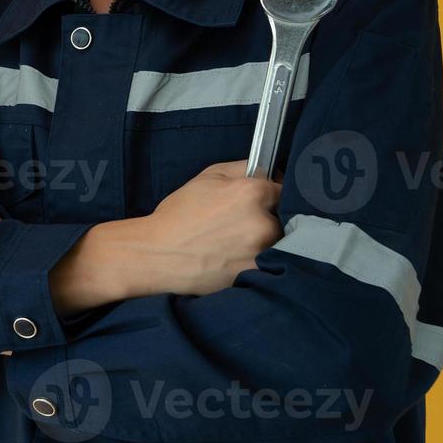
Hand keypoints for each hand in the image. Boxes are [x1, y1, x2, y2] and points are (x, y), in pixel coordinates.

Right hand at [140, 159, 283, 296]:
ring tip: (236, 243)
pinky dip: (256, 259)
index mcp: (252, 193)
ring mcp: (262, 251)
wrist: (158, 255)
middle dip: (269, 217)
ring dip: (264, 240)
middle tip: (243, 223)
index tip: (266, 198)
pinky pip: (268, 263)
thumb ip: (242, 168)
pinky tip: (234, 257)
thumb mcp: (206, 177)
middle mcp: (263, 222)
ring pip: (277, 241)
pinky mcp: (257, 274)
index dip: (274, 193)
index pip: (284, 189)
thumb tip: (268, 172)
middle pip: (283, 217)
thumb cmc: (178, 215)